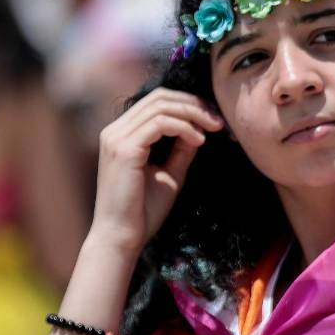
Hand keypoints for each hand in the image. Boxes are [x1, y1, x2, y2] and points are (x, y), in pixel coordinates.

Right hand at [89, 88, 223, 253]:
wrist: (122, 237)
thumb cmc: (144, 210)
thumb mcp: (170, 173)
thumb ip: (181, 148)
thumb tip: (200, 127)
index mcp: (122, 134)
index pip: (156, 101)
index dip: (188, 104)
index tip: (215, 119)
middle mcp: (114, 131)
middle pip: (159, 97)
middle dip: (194, 104)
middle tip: (219, 120)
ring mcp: (116, 138)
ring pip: (161, 106)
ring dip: (193, 114)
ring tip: (215, 128)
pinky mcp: (123, 149)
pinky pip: (160, 124)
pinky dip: (184, 127)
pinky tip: (200, 140)